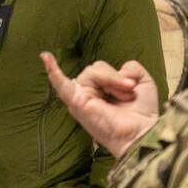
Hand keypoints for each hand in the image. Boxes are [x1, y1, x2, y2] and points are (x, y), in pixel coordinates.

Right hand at [41, 52, 159, 159]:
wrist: (142, 131)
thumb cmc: (142, 112)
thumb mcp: (141, 80)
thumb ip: (130, 67)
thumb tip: (117, 69)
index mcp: (99, 90)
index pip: (100, 68)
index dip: (117, 74)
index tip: (132, 87)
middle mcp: (87, 94)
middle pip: (94, 68)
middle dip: (114, 77)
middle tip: (129, 93)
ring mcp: (79, 99)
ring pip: (89, 72)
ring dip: (110, 80)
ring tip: (122, 96)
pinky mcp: (76, 103)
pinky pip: (61, 84)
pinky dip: (52, 70)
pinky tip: (45, 56)